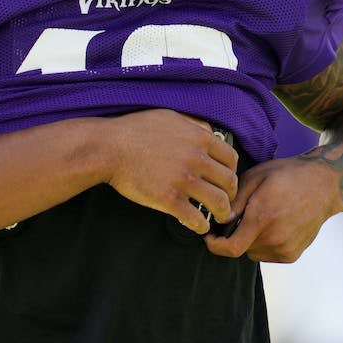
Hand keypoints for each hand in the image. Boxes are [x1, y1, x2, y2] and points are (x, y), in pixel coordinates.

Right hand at [104, 109, 237, 233]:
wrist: (110, 147)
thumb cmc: (137, 129)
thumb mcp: (171, 117)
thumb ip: (195, 125)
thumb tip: (211, 133)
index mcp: (200, 138)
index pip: (231, 158)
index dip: (232, 172)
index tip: (227, 180)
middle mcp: (196, 158)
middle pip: (229, 182)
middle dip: (231, 194)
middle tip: (226, 201)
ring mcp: (183, 180)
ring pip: (218, 202)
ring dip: (222, 213)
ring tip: (219, 217)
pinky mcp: (169, 199)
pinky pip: (195, 217)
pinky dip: (201, 225)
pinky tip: (199, 226)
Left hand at [204, 155, 341, 261]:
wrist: (323, 185)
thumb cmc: (287, 175)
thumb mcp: (256, 177)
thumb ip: (235, 201)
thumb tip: (218, 220)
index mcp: (263, 217)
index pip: (230, 248)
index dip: (215, 246)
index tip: (209, 237)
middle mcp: (275, 238)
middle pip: (240, 248)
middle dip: (235, 234)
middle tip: (243, 214)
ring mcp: (286, 249)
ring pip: (253, 252)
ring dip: (250, 239)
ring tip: (263, 216)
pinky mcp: (292, 255)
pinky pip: (267, 254)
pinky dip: (264, 243)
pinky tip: (275, 224)